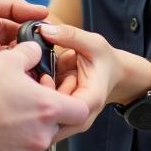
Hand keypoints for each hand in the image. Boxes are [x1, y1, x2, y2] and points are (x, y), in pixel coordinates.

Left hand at [0, 0, 48, 89]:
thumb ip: (13, 5)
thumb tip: (45, 11)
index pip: (30, 32)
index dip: (43, 35)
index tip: (57, 37)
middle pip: (27, 53)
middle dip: (36, 54)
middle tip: (45, 55)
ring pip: (17, 70)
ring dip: (22, 67)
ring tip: (26, 64)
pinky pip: (2, 84)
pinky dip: (7, 80)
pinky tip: (10, 77)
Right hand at [0, 41, 89, 150]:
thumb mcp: (6, 60)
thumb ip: (29, 53)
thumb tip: (36, 50)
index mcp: (47, 109)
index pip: (80, 110)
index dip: (72, 99)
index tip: (57, 92)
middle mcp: (40, 137)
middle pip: (52, 126)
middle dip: (41, 114)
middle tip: (20, 99)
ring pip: (31, 143)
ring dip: (22, 131)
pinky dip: (3, 147)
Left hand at [34, 24, 150, 137]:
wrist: (114, 74)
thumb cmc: (106, 60)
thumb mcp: (93, 43)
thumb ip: (70, 36)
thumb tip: (44, 30)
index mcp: (90, 101)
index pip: (65, 110)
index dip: (50, 94)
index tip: (46, 76)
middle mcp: (80, 117)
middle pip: (50, 120)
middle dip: (39, 97)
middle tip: (38, 75)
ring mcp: (69, 119)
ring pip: (44, 118)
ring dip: (36, 97)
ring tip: (40, 77)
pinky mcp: (60, 115)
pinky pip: (42, 111)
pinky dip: (36, 97)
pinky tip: (38, 82)